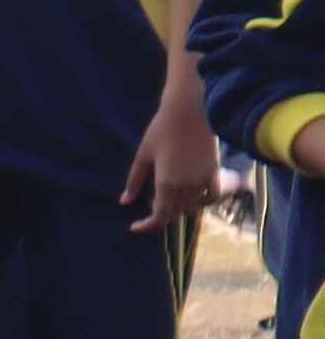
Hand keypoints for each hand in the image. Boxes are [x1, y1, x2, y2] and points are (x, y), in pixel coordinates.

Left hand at [129, 84, 221, 232]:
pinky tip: (188, 195)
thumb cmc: (160, 130)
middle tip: (147, 205)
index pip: (159, 216)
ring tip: (164, 196)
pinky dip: (200, 202)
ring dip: (178, 208)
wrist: (188, 111)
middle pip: (175, 213)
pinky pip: (211, 197)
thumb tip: (124, 202)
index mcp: (167, 183)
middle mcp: (188, 186)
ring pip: (192, 207)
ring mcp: (203, 180)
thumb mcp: (142, 156)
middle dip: (160, 214)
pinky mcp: (214, 172)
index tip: (134, 227)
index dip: (147, 226)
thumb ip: (134, 182)